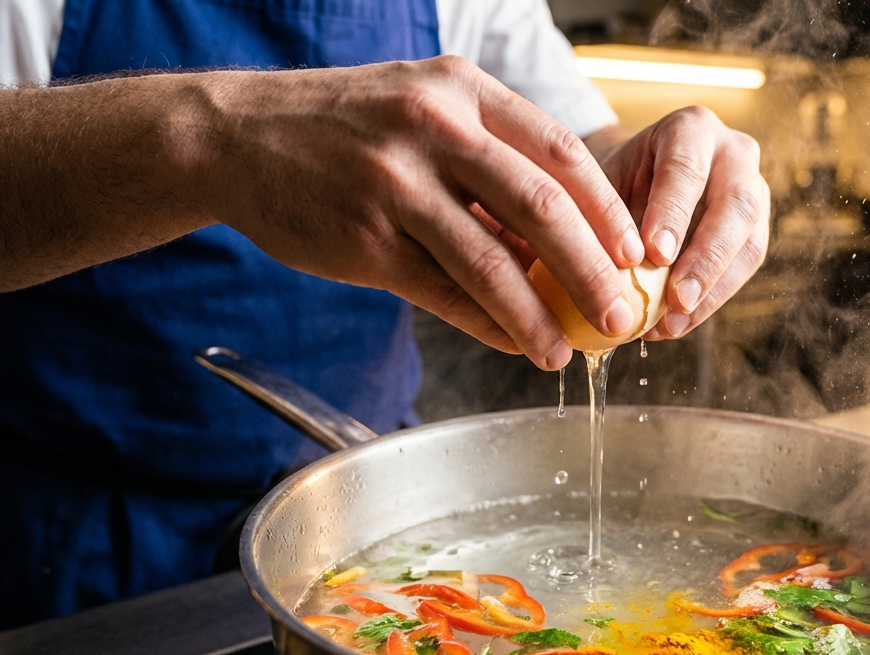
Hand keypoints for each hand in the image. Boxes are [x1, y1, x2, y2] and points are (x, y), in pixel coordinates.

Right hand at [199, 56, 644, 369]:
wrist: (234, 136)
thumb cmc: (340, 128)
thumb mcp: (420, 109)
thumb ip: (486, 159)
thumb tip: (554, 241)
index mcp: (461, 89)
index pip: (559, 152)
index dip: (607, 209)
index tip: (636, 253)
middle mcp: (433, 127)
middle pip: (541, 207)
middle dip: (593, 270)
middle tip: (621, 315)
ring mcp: (395, 182)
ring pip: (493, 261)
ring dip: (540, 316)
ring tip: (565, 351)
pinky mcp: (364, 237)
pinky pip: (442, 292)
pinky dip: (486, 324)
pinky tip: (512, 343)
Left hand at [592, 107, 769, 340]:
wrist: (639, 177)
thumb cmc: (617, 178)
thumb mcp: (605, 182)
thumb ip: (610, 218)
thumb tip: (607, 276)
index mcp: (690, 128)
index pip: (686, 168)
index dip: (673, 212)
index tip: (655, 253)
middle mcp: (733, 152)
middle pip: (736, 205)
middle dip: (706, 258)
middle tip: (676, 299)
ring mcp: (754, 189)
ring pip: (750, 242)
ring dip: (713, 289)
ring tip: (674, 324)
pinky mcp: (757, 228)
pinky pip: (745, 268)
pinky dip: (711, 300)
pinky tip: (677, 324)